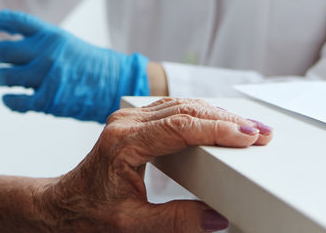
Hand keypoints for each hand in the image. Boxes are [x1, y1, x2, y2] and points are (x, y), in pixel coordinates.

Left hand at [0, 10, 147, 122]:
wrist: (116, 87)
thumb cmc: (86, 65)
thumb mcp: (63, 43)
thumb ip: (35, 43)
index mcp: (50, 34)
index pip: (14, 21)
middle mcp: (46, 52)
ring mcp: (46, 77)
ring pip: (3, 77)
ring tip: (4, 77)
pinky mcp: (48, 101)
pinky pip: (15, 101)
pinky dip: (8, 100)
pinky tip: (9, 97)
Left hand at [35, 99, 272, 231]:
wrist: (63, 206)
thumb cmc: (90, 214)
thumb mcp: (135, 226)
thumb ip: (178, 222)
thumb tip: (218, 218)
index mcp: (124, 143)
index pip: (179, 127)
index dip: (217, 130)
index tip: (248, 137)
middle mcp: (125, 124)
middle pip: (184, 110)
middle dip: (227, 120)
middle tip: (262, 133)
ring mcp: (128, 119)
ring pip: (180, 105)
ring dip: (217, 114)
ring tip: (251, 128)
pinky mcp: (133, 122)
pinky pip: (172, 110)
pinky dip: (201, 114)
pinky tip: (222, 122)